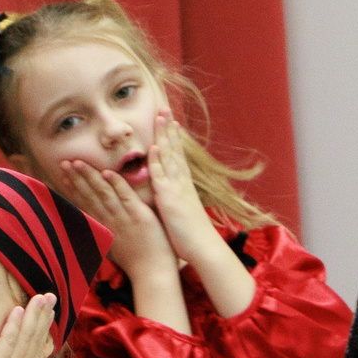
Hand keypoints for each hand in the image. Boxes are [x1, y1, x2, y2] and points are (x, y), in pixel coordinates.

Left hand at [0, 292, 55, 357]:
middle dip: (44, 315)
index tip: (49, 312)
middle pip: (37, 337)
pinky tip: (19, 309)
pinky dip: (14, 324)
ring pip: (27, 335)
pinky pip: (8, 339)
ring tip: (41, 296)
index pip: (38, 345)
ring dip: (34, 314)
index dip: (44, 327)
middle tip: (51, 297)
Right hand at [56, 158, 173, 284]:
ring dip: (89, 176)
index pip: (85, 202)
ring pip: (103, 193)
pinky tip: (106, 172)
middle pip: (89, 195)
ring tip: (77, 162)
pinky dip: (116, 184)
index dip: (74, 187)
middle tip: (64, 162)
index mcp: (104, 225)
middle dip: (76, 177)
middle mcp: (109, 220)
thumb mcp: (116, 245)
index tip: (64, 174)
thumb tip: (99, 223)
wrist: (152, 273)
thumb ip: (108, 230)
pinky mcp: (139, 216)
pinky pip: (125, 196)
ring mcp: (123, 217)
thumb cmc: (137, 261)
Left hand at [144, 109, 213, 255]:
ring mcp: (176, 189)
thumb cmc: (189, 234)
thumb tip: (171, 192)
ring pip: (169, 158)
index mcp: (182, 185)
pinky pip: (163, 178)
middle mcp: (181, 182)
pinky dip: (159, 162)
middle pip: (174, 150)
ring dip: (164, 137)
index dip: (172, 138)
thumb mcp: (181, 210)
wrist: (202, 248)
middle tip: (164, 109)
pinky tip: (155, 148)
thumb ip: (175, 198)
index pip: (176, 156)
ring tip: (160, 118)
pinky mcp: (170, 200)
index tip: (169, 121)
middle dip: (168, 129)